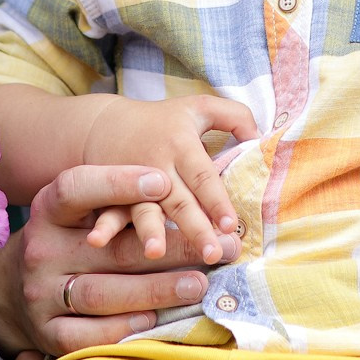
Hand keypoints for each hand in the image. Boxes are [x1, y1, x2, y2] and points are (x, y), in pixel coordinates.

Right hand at [0, 164, 212, 359]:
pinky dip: (124, 328)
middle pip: (110, 249)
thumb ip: (123, 202)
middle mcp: (41, 251)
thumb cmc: (68, 241)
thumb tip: (192, 195)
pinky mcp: (47, 333)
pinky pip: (89, 336)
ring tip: (197, 285)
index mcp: (49, 211)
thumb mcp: (82, 213)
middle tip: (218, 248)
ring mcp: (41, 295)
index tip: (164, 181)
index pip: (77, 189)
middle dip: (172, 248)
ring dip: (156, 291)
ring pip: (103, 294)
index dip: (118, 183)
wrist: (11, 289)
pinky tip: (154, 320)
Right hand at [82, 95, 256, 264]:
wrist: (106, 125)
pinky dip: (105, 227)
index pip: (203, 176)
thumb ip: (235, 116)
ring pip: (144, 209)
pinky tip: (100, 242)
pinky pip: (111, 212)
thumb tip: (260, 138)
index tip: (231, 225)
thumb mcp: (200, 106)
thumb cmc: (164, 120)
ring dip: (151, 231)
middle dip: (194, 227)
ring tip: (157, 253)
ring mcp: (131, 182)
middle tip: (211, 253)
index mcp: (181, 144)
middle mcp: (157, 164)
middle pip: (178, 199)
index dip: (216, 201)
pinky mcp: (113, 196)